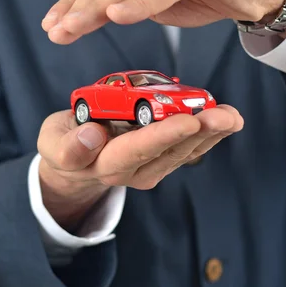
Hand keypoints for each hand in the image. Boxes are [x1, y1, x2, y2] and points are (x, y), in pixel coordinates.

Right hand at [37, 106, 243, 231]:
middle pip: (171, 151)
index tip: (189, 121)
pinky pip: (189, 148)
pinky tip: (226, 120)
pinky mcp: (163, 159)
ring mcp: (151, 167)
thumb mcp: (52, 143)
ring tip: (232, 116)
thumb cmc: (64, 143)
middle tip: (224, 116)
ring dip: (211, 133)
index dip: (164, 135)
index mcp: (106, 164)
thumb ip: (68, 146)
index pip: (138, 149)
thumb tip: (93, 135)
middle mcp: (135, 170)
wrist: (76, 160)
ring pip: (186, 151)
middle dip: (200, 132)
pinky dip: (209, 134)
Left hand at [41, 0, 285, 44]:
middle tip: (57, 31)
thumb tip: (79, 13)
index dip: (70, 1)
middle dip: (77, 7)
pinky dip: (141, 2)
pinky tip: (118, 15)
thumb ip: (120, 3)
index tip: (50, 24)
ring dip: (100, 7)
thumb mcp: (151, 1)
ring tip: (75, 27)